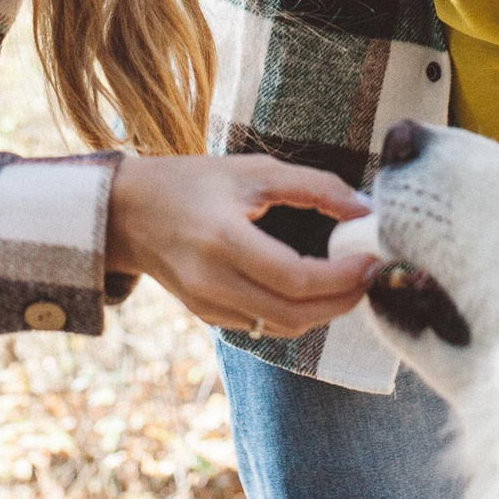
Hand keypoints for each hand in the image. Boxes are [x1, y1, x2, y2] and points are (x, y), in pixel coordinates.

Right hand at [108, 154, 373, 337]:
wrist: (128, 212)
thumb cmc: (193, 182)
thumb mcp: (254, 170)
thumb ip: (313, 187)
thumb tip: (364, 210)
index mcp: (223, 240)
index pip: (297, 279)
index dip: (343, 276)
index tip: (371, 259)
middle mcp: (212, 281)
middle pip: (294, 315)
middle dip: (342, 302)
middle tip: (369, 276)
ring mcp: (207, 305)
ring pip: (282, 328)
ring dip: (323, 312)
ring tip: (347, 282)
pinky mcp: (206, 316)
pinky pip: (263, 325)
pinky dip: (295, 313)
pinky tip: (311, 289)